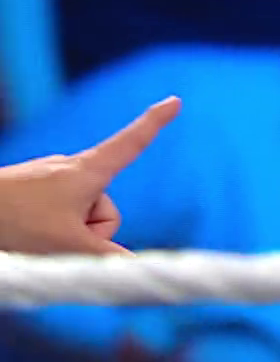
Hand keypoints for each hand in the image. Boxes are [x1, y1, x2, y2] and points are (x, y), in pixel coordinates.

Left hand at [0, 97, 179, 253]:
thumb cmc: (14, 223)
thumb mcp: (66, 245)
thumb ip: (106, 258)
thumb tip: (132, 267)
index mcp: (88, 171)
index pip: (132, 143)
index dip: (155, 123)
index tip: (174, 100)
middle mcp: (71, 169)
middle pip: (105, 209)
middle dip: (90, 233)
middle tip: (56, 240)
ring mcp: (48, 180)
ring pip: (80, 217)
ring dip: (65, 234)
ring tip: (32, 237)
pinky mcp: (30, 191)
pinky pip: (57, 215)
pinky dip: (47, 230)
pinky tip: (23, 234)